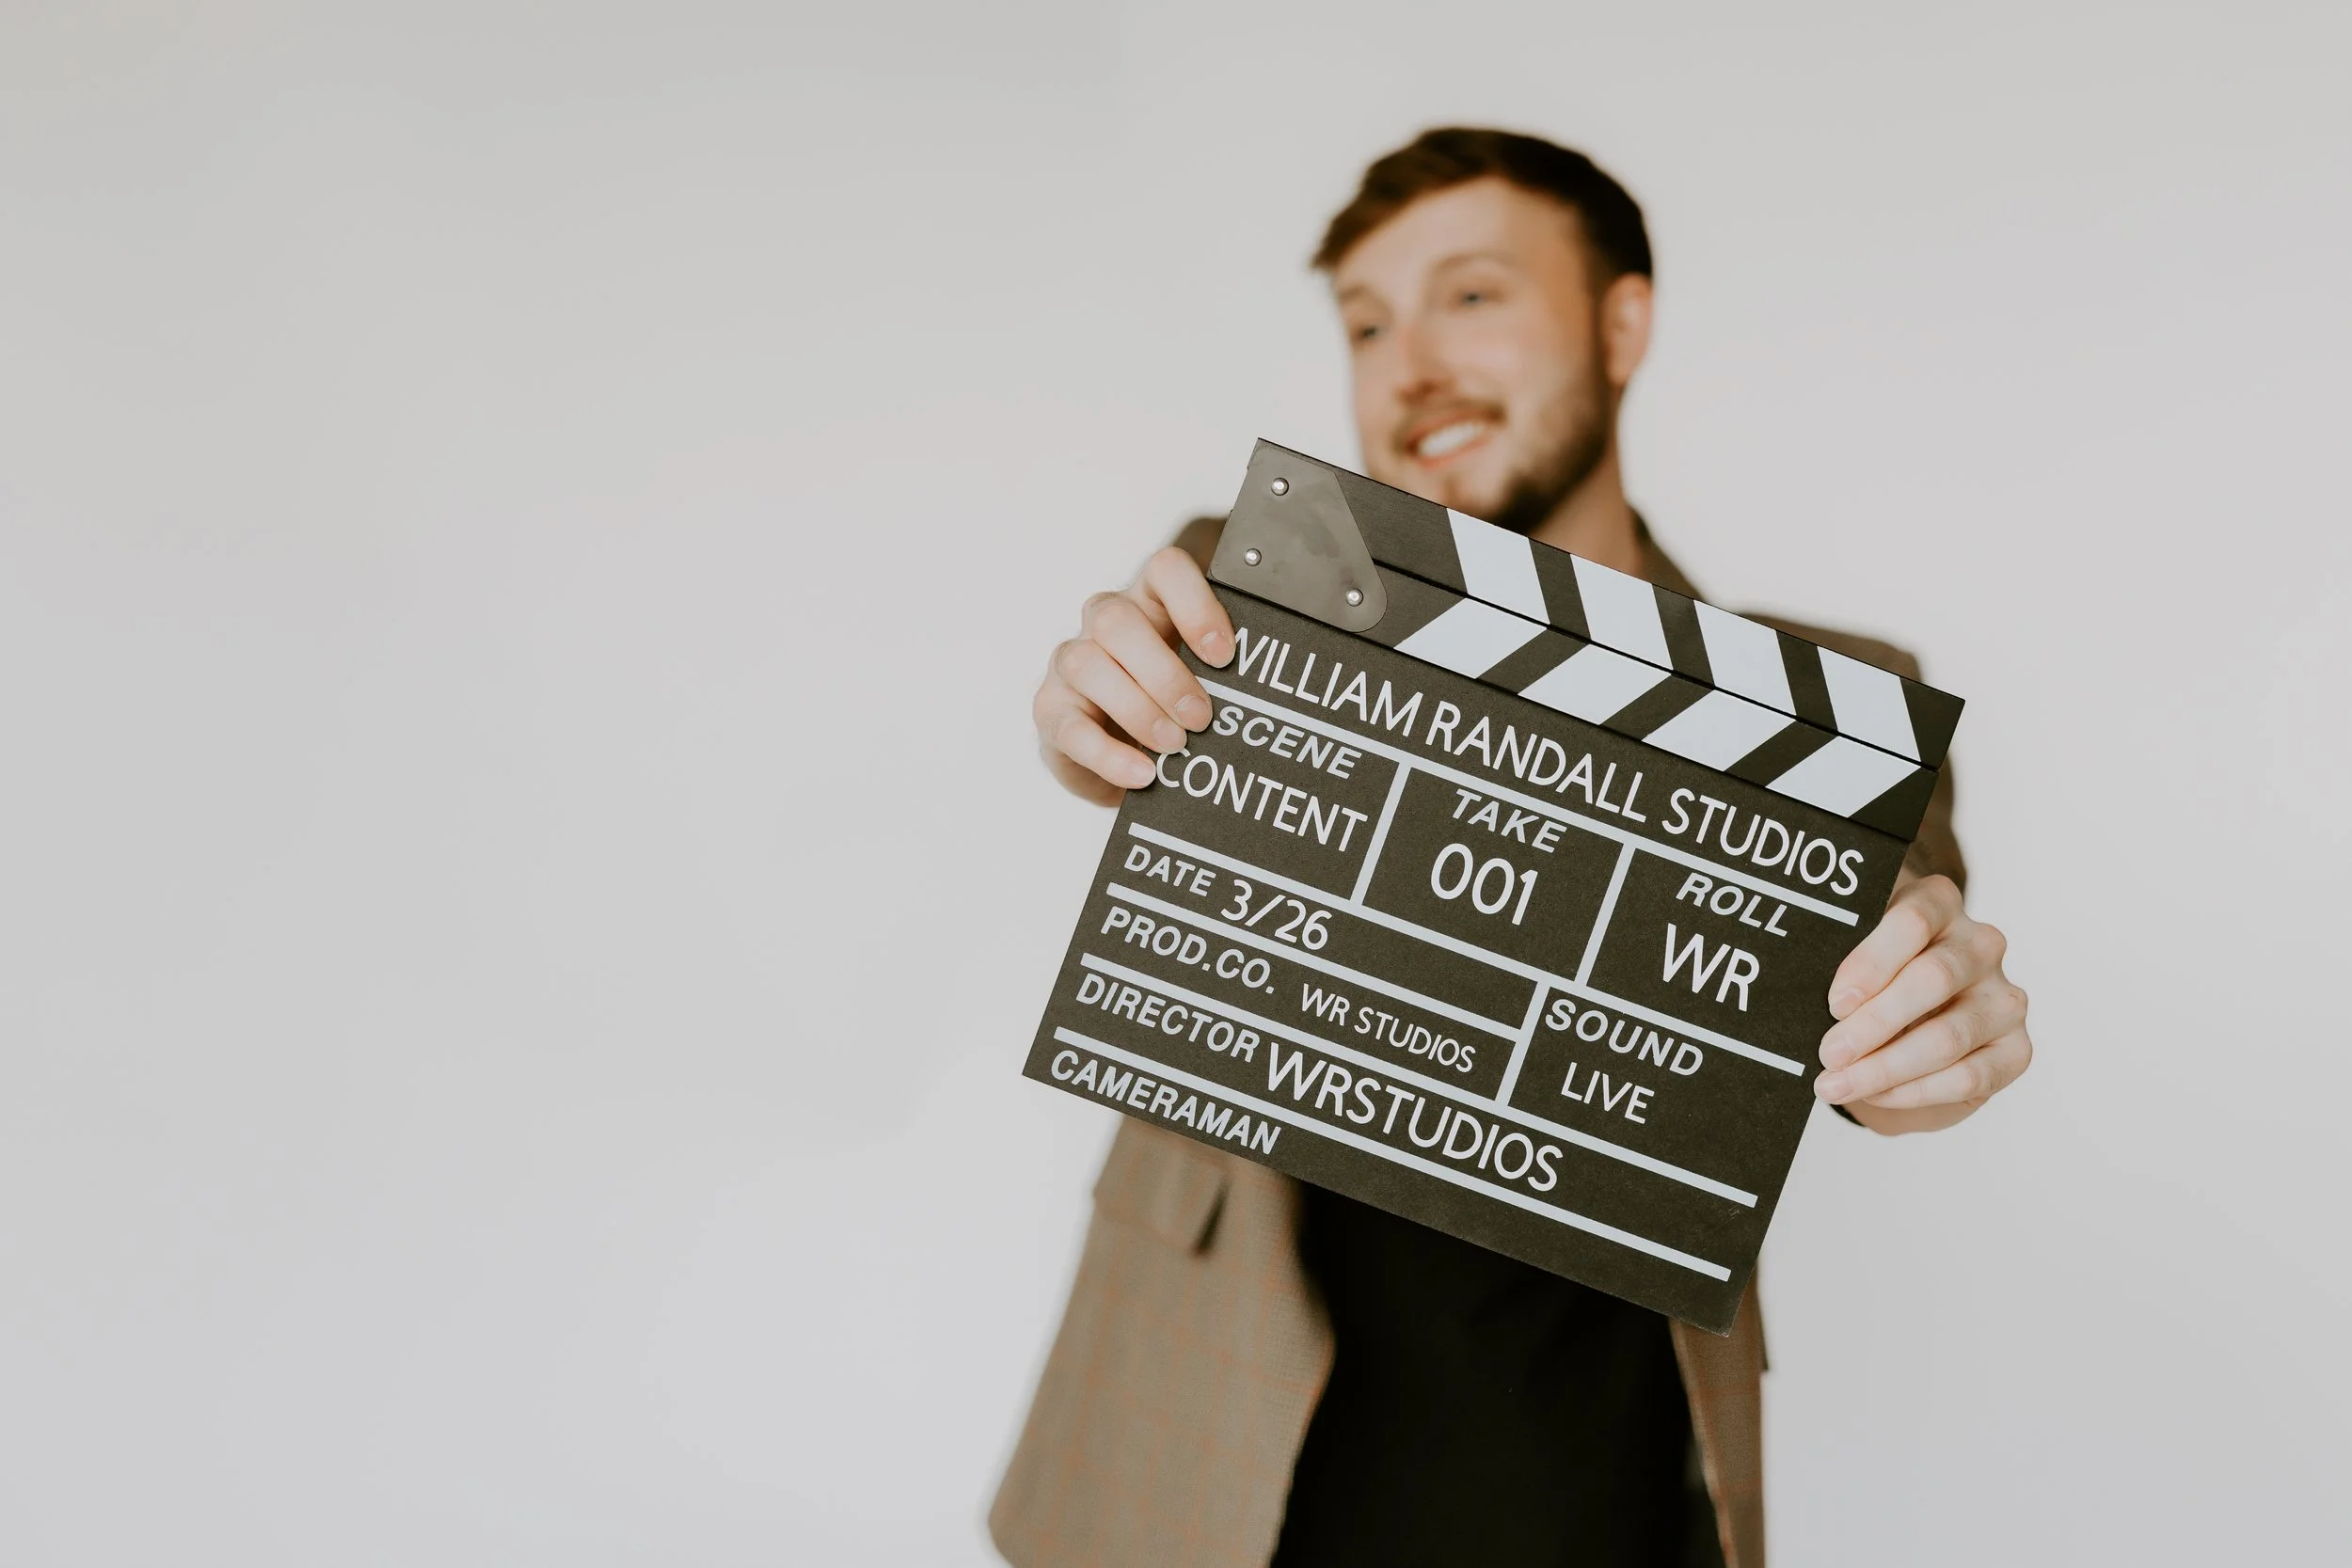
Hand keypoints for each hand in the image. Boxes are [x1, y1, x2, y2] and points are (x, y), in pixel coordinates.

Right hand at [1034, 546, 1235, 804]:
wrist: (1119, 755)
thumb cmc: (1168, 705)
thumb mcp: (1198, 681)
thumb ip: (1218, 674)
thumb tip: (1266, 695)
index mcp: (1149, 601)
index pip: (1164, 570)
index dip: (1195, 606)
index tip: (1224, 655)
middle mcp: (1103, 623)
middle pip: (1117, 620)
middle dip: (1165, 673)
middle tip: (1201, 716)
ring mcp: (1069, 663)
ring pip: (1087, 663)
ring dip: (1137, 708)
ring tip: (1174, 745)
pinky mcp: (1050, 710)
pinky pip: (1070, 727)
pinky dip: (1109, 755)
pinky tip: (1142, 773)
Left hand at [1814, 874, 2031, 1134]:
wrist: (1918, 1016)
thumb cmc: (1873, 975)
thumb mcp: (1853, 952)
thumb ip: (1836, 958)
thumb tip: (1792, 990)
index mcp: (1939, 903)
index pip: (1913, 919)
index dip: (1872, 962)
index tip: (1835, 1002)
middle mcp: (1981, 944)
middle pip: (1933, 979)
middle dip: (1873, 1024)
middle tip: (1828, 1053)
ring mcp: (2004, 997)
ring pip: (1949, 1036)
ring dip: (1886, 1067)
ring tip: (1836, 1084)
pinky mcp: (2016, 1047)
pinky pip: (1970, 1075)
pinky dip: (1915, 1091)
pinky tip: (1876, 1095)